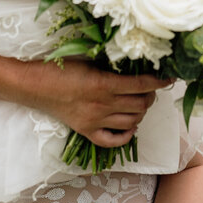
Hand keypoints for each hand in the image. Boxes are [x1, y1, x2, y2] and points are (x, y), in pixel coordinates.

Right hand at [38, 60, 170, 147]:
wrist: (33, 85)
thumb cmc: (59, 67)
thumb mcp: (89, 61)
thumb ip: (111, 67)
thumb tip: (136, 66)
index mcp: (103, 84)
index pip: (141, 85)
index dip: (159, 82)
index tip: (168, 78)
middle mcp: (102, 105)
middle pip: (140, 105)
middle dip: (150, 96)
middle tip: (150, 89)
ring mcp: (94, 121)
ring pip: (131, 122)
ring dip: (140, 113)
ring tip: (139, 103)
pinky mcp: (86, 131)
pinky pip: (113, 141)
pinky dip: (126, 135)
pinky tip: (129, 125)